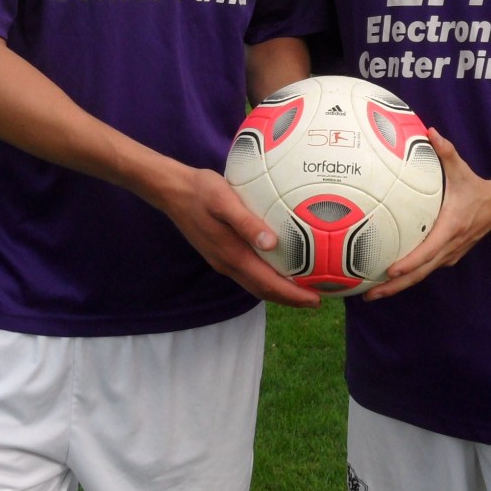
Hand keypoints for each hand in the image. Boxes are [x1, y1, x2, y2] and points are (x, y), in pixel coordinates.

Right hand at [158, 166, 321, 308]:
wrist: (173, 191)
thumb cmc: (202, 191)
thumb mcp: (225, 200)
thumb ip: (246, 223)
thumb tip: (272, 243)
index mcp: (232, 255)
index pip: (268, 284)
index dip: (293, 295)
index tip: (316, 300)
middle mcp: (228, 264)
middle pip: (264, 290)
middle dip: (291, 298)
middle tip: (317, 300)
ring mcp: (222, 261)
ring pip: (255, 284)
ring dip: (279, 291)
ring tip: (302, 289)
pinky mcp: (220, 253)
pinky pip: (248, 274)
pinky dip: (267, 279)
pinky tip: (278, 267)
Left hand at [364, 127, 490, 301]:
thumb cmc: (475, 187)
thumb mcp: (461, 168)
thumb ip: (445, 150)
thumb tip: (429, 131)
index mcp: (451, 227)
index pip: (428, 250)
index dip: (409, 262)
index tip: (390, 270)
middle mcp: (450, 246)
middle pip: (420, 273)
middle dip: (394, 286)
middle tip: (369, 294)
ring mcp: (449, 254)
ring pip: (422, 275)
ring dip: (398, 286)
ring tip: (372, 294)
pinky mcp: (448, 256)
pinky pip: (425, 269)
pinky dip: (408, 277)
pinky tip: (388, 280)